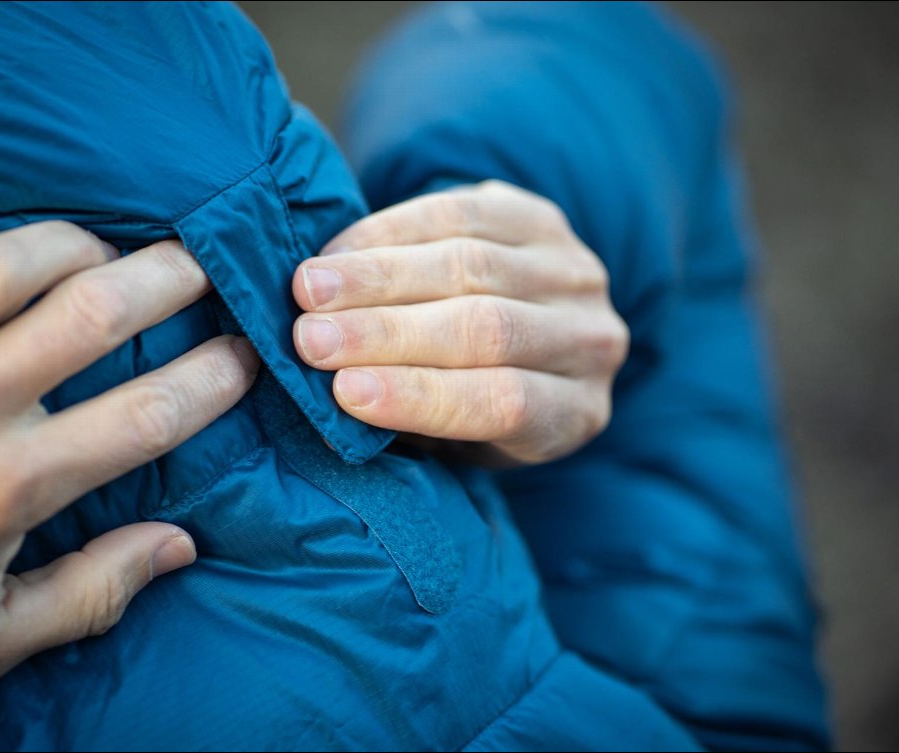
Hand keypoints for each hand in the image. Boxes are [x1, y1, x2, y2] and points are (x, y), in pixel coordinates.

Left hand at [0, 223, 257, 715]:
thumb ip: (93, 592)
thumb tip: (180, 547)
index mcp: (6, 488)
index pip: (147, 418)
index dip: (214, 379)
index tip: (245, 358)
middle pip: (90, 313)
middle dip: (167, 278)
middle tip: (199, 265)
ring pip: (0, 265)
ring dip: (71, 245)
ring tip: (103, 250)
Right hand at [292, 181, 626, 466]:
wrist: (518, 336)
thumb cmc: (472, 407)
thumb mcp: (456, 445)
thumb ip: (412, 423)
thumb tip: (337, 394)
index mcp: (573, 413)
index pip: (503, 401)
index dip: (420, 395)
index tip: (344, 391)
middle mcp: (590, 340)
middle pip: (485, 328)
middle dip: (385, 332)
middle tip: (309, 339)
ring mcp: (573, 271)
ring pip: (469, 264)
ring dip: (376, 276)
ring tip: (308, 290)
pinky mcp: (540, 215)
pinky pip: (459, 212)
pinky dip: (388, 231)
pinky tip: (337, 252)